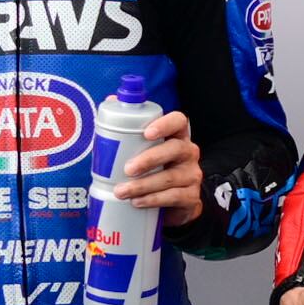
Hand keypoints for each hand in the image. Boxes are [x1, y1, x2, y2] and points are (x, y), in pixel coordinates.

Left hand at [113, 109, 202, 228]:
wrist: (172, 204)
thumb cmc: (154, 169)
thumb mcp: (144, 149)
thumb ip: (128, 127)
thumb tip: (111, 100)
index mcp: (177, 136)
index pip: (178, 121)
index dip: (164, 124)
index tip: (147, 133)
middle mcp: (188, 152)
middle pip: (174, 149)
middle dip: (149, 159)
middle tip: (127, 169)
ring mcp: (192, 175)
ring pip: (170, 178)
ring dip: (143, 185)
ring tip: (122, 191)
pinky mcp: (191, 197)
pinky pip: (173, 197)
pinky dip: (152, 200)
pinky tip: (137, 202)